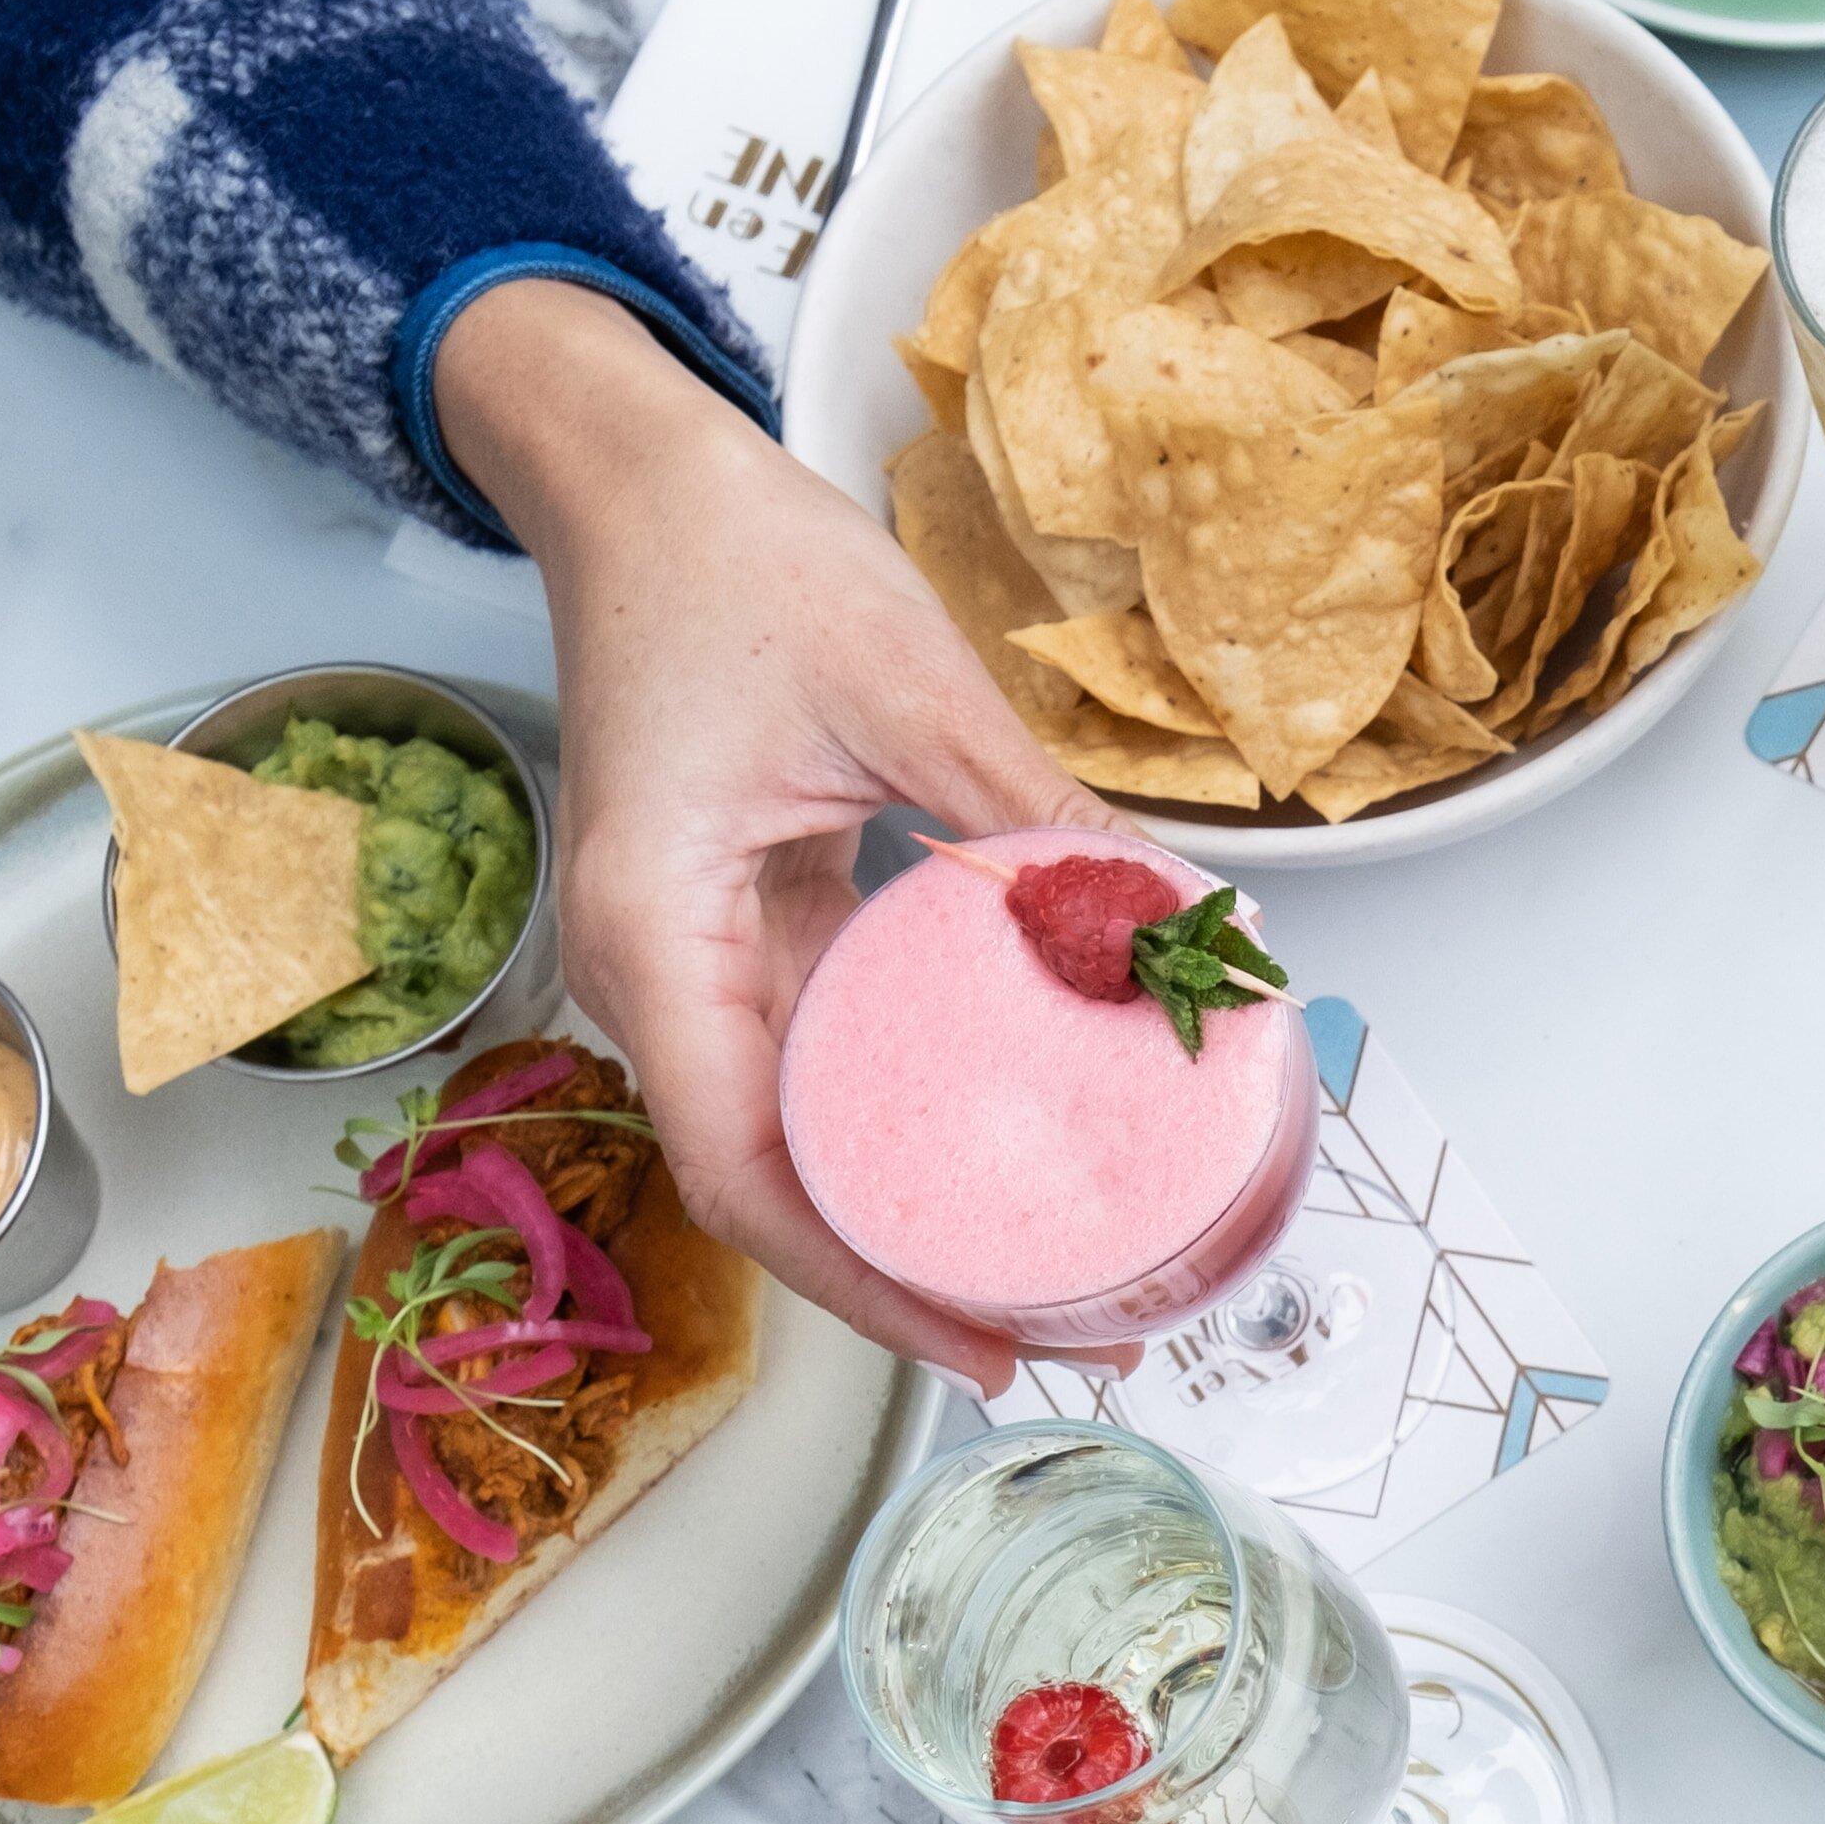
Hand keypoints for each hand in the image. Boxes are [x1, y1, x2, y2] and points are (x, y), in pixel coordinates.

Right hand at [432, 278, 1109, 1392]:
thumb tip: (1182, 927)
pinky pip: (832, 1057)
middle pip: (780, 1185)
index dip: (865, 1283)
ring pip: (809, 1134)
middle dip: (915, 1279)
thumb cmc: (726, 560)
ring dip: (922, 1209)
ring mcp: (702, 958)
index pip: (746, 1172)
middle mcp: (659, 971)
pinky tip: (1019, 1137)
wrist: (642, 480)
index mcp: (654, 933)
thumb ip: (1034, 818)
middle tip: (1075, 1331)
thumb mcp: (908, 686)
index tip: (984, 1342)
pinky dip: (919, 1113)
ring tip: (1063, 1267)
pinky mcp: (752, 930)